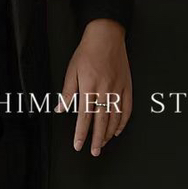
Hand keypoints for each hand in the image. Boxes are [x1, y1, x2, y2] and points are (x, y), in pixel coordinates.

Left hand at [60, 19, 131, 155]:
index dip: (81, 133)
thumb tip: (60, 108)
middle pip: (101, 121)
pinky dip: (123, 121)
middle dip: (97, 139)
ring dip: (109, 133)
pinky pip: (127, 108)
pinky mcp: (127, 86)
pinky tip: (118, 130)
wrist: (106, 36)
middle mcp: (104, 90)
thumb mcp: (72, 70)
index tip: (78, 145)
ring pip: (114, 117)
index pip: (84, 116)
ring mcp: (117, 89)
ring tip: (103, 143)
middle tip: (94, 152)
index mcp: (88, 87)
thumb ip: (67, 92)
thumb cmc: (87, 52)